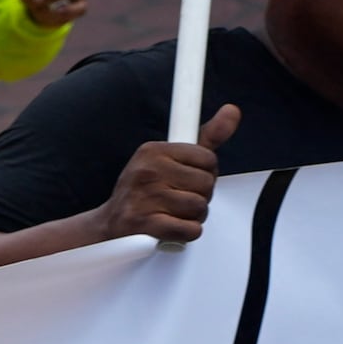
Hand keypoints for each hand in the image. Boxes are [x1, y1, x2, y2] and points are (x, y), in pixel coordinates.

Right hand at [95, 107, 233, 251]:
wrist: (110, 225)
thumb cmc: (144, 192)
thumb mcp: (171, 159)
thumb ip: (206, 138)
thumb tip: (233, 111)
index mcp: (153, 151)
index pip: (208, 159)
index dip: (204, 173)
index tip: (186, 179)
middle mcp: (147, 171)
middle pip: (206, 184)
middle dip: (199, 196)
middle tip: (176, 199)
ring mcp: (145, 197)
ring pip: (200, 207)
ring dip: (192, 216)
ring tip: (172, 213)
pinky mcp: (145, 223)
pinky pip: (190, 229)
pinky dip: (185, 233)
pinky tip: (171, 227)